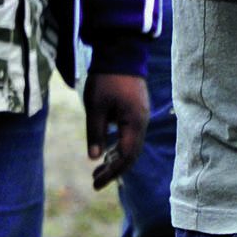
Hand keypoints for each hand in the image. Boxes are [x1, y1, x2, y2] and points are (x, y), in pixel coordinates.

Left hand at [85, 71, 148, 189]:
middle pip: (131, 154)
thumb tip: (94, 158)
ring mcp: (141, 116)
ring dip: (115, 159)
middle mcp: (142, 122)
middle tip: (95, 181)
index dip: (112, 172)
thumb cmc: (106, 80)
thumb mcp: (95, 107)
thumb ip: (96, 133)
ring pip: (131, 145)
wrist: (121, 53)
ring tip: (98, 170)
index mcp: (134, 123)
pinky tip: (107, 151)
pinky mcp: (137, 111)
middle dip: (114, 170)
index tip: (95, 183)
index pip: (125, 156)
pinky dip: (119, 147)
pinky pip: (131, 136)